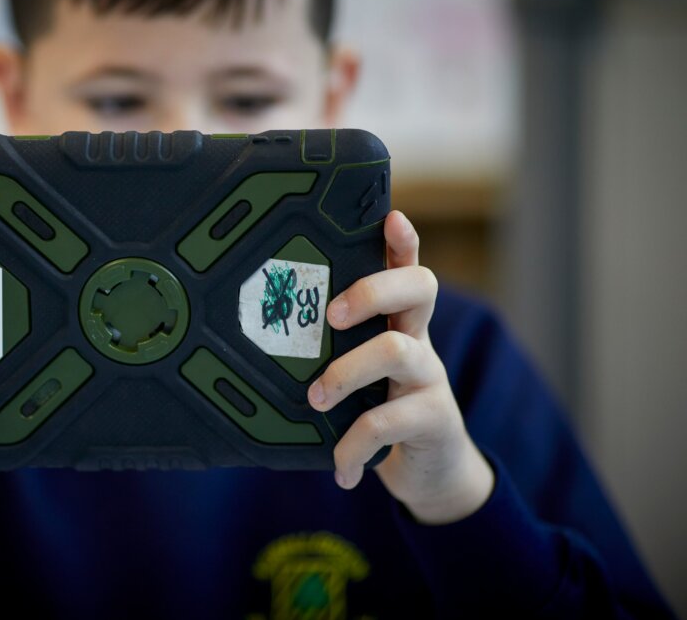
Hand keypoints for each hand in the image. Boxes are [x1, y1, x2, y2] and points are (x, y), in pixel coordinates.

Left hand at [307, 210, 493, 524]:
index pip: (407, 267)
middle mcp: (419, 338)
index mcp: (397, 320)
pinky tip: (341, 470)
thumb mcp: (357, 370)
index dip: (402, 242)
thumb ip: (327, 348)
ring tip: (315, 398)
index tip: (389, 217)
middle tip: (330, 316)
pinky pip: (387, 422)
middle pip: (418, 289)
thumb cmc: (376, 405)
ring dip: (346, 373)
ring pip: (396, 351)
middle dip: (371, 292)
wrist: (428, 467)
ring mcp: (431, 377)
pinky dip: (354, 447)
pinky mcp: (434, 419)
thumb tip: (253, 331)